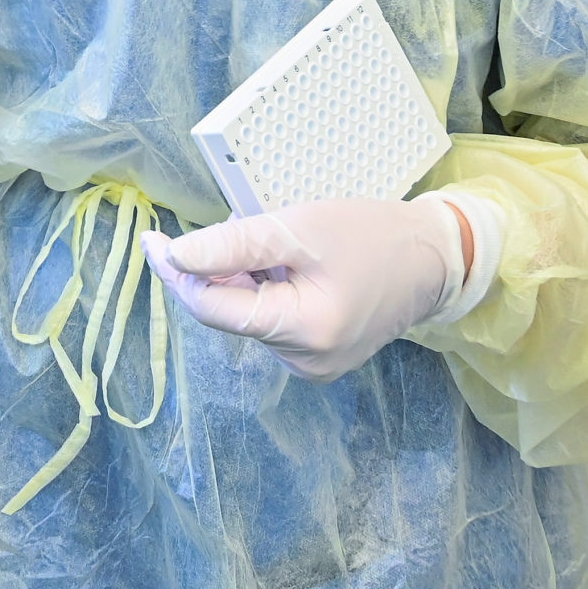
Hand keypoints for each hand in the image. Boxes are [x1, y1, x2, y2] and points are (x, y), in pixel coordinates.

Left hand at [141, 196, 477, 382]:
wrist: (434, 256)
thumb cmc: (371, 236)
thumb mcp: (296, 228)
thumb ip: (232, 246)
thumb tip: (175, 258)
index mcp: (303, 334)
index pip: (214, 308)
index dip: (179, 274)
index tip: (153, 242)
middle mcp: (305, 362)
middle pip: (231, 311)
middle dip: (223, 267)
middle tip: (247, 224)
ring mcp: (313, 364)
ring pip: (249, 313)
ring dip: (247, 275)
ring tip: (284, 245)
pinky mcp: (319, 355)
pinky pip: (272, 318)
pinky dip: (268, 288)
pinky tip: (292, 266)